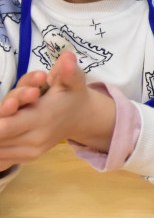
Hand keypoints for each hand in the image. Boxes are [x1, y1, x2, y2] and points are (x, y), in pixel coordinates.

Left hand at [0, 52, 113, 167]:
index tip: (2, 106)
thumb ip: (68, 72)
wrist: (82, 118)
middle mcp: (36, 138)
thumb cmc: (71, 95)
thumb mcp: (73, 81)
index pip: (6, 126)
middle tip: (6, 106)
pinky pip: (3, 158)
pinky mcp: (27, 157)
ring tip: (5, 117)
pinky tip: (2, 135)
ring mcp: (31, 150)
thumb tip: (68, 59)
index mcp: (43, 117)